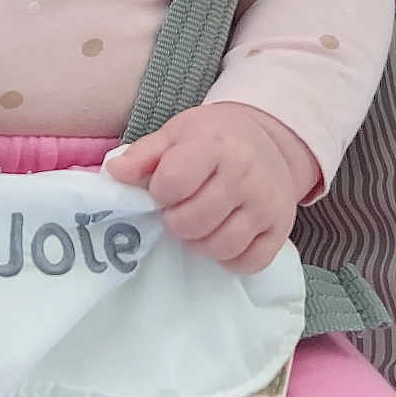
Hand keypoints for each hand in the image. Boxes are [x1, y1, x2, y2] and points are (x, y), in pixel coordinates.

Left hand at [104, 102, 314, 273]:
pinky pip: (250, 262)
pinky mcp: (282, 228)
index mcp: (215, 145)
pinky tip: (221, 238)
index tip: (162, 189)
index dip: (160, 192)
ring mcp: (267, 203)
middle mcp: (246, 174)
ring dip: (199, 243)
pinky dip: (231, 259)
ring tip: (197, 224)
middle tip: (177, 211)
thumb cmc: (212, 138)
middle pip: (195, 221)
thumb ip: (142, 155)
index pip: (174, 182)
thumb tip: (113, 174)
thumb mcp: (175, 133)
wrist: (267, 138)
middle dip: (176, 221)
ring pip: (222, 246)